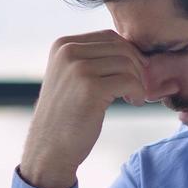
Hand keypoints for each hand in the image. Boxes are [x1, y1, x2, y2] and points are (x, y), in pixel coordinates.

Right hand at [20, 30, 176, 187]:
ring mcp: (77, 69)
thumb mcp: (71, 77)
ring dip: (137, 81)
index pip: (109, 37)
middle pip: (120, 48)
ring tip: (133, 97)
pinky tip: (133, 102)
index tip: (133, 75)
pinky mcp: (90, 88)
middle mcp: (67, 52)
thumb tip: (133, 48)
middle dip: (136, 67)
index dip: (128, 54)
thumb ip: (92, 58)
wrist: (49, 150)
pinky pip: (129, 81)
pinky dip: (137, 92)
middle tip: (137, 88)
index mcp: (62, 45)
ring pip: (127, 63)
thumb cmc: (67, 116)